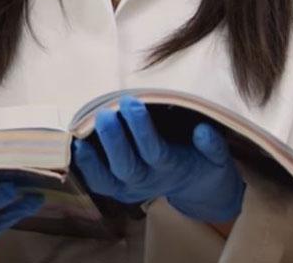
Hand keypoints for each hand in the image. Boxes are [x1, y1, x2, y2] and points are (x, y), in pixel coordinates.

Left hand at [71, 96, 244, 223]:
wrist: (196, 189)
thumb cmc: (202, 163)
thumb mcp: (217, 157)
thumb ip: (213, 146)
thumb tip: (202, 131)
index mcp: (171, 168)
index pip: (153, 151)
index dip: (140, 128)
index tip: (130, 103)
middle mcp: (148, 181)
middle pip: (126, 166)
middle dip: (113, 139)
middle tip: (104, 113)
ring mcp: (130, 188)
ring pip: (107, 180)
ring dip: (93, 157)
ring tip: (83, 130)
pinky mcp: (116, 189)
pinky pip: (97, 182)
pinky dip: (84, 166)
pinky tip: (75, 144)